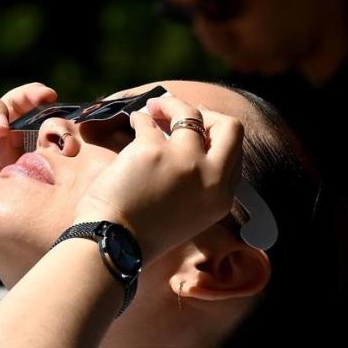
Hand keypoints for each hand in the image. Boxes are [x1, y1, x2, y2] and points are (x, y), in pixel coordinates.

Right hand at [0, 83, 56, 253]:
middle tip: (46, 98)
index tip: (62, 118)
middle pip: (13, 108)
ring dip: (1, 110)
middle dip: (31, 98)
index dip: (44, 120)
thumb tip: (41, 139)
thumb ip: (19, 164)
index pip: (28, 130)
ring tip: (1, 131)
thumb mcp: (1, 192)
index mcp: (1, 159)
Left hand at [74, 96, 244, 262]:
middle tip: (184, 113)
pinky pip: (149, 122)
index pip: (234, 154)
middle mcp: (210, 178)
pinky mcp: (153, 151)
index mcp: (221, 198)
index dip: (214, 137)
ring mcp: (184, 162)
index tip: (196, 131)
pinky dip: (141, 118)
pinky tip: (134, 122)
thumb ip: (197, 184)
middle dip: (209, 113)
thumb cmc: (141, 233)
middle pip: (230, 128)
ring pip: (189, 112)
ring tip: (153, 107)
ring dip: (170, 104)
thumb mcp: (187, 215)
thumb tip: (186, 145)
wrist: (113, 243)